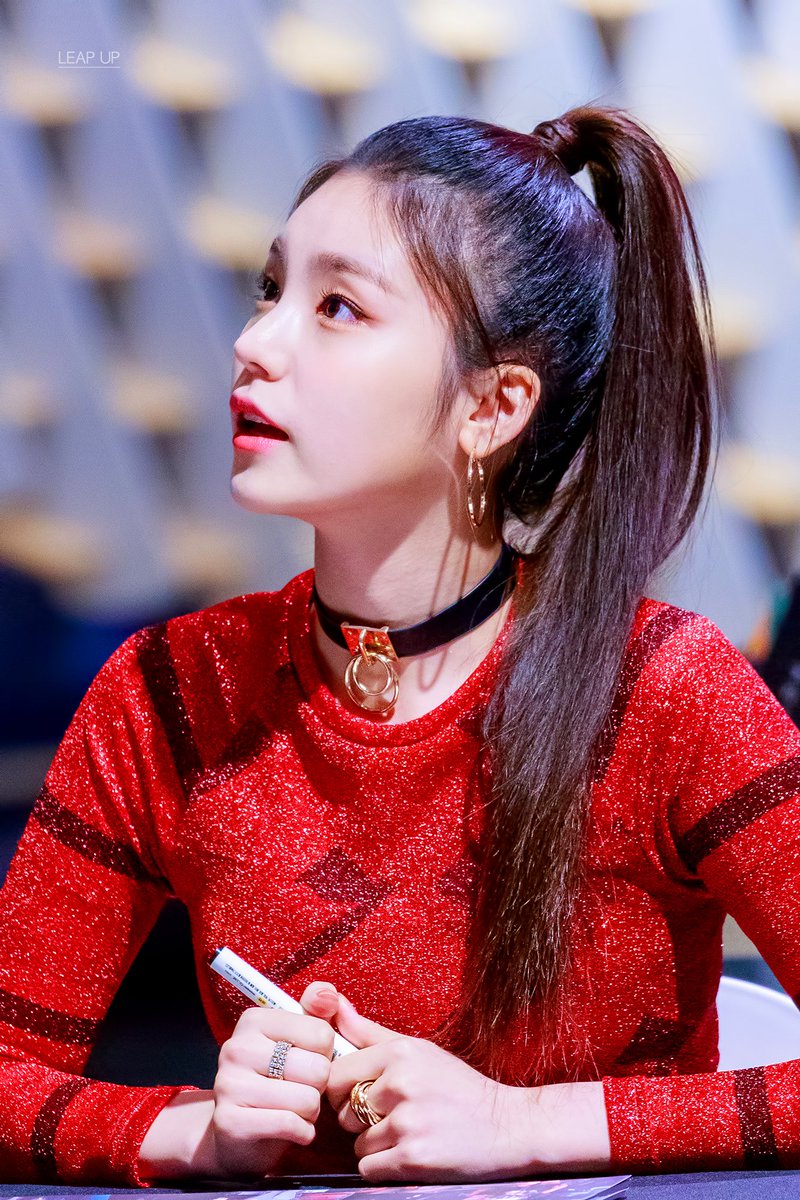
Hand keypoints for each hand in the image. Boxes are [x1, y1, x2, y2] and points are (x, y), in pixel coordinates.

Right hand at [208, 989, 338, 1177]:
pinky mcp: (230, 1122)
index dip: (325, 1055)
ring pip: (307, 1099)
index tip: (307, 1061)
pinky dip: (302, 1132)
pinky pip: (290, 1124)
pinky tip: (293, 1129)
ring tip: (296, 1109)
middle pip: (317, 1068)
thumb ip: (318, 1012)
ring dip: (310, 1112)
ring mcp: (229, 1085)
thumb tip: (330, 995)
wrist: (239, 1134)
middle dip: (319, 1087)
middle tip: (302, 1089)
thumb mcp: (298, 1041)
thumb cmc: (278, 1081)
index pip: (321, 1034)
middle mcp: (237, 1047)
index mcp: (254, 1020)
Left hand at [321, 991, 611, 1181]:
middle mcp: (400, 1083)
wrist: (508, 1127)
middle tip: (393, 1116)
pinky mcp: (413, 1158)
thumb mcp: (417, 1049)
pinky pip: (369, 1168)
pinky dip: (384, 1167)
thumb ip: (367, 1032)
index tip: (364, 1096)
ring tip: (408, 1134)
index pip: (336, 1076)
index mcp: (399, 1052)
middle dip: (360, 1120)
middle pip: (343, 1112)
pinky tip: (410, 1153)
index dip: (344, 1091)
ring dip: (375, 1146)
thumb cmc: (458, 1087)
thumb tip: (328, 1001)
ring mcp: (407, 1122)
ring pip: (357, 1144)